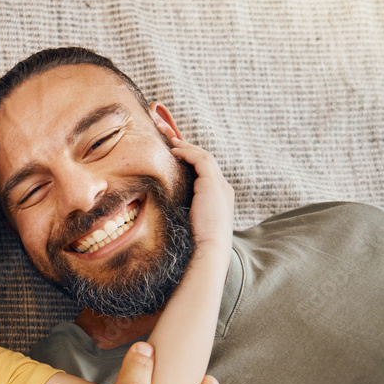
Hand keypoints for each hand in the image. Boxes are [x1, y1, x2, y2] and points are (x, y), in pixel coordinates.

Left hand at [156, 122, 234, 250]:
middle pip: (204, 159)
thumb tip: (161, 206)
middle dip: (186, 146)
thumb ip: (182, 209)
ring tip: (169, 137)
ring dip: (185, 145)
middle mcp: (222, 187)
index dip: (189, 159)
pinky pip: (201, 160)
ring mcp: (220, 184)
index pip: (204, 170)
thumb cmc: (196, 240)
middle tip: (168, 134)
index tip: (173, 151)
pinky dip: (187, 152)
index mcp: (217, 196)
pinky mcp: (213, 183)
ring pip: (203, 156)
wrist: (209, 248)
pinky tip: (173, 149)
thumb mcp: (188, 220)